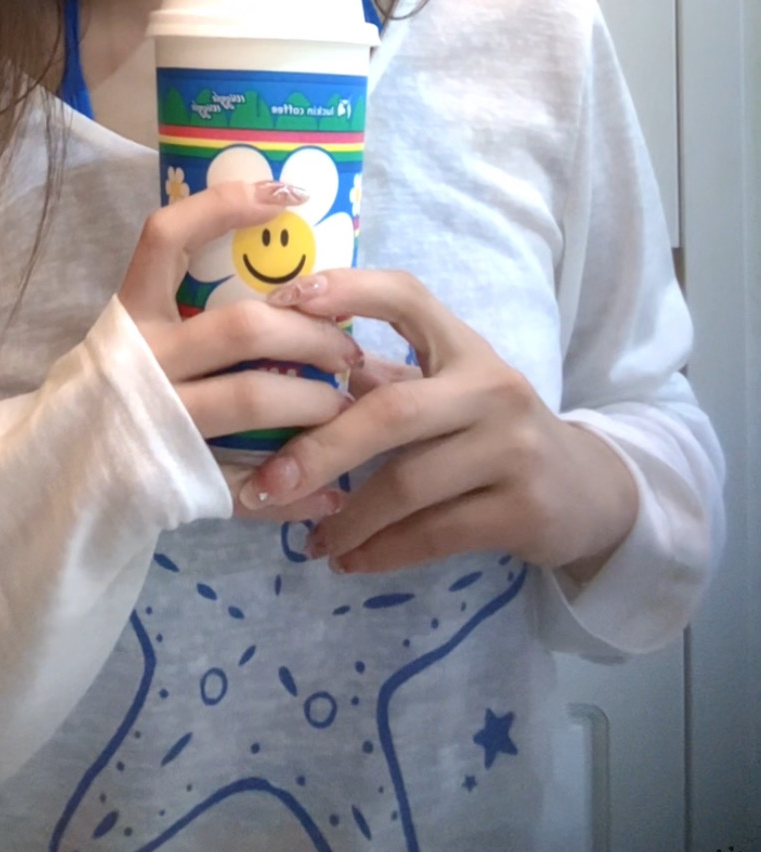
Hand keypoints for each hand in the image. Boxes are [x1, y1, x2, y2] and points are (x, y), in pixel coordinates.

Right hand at [118, 180, 358, 525]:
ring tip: (343, 404)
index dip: (225, 206)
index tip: (288, 195)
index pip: (169, 237)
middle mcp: (145, 360)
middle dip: (311, 332)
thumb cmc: (116, 389)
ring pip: (252, 398)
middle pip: (243, 326)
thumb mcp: (138, 334)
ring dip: (313, 401)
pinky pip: (247, 482)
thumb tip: (276, 258)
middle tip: (348, 346)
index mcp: (133, 315)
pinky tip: (331, 492)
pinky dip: (296, 490)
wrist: (58, 475)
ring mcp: (160, 419)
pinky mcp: (174, 476)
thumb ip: (190, 302)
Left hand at [236, 268, 638, 580]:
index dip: (345, 290)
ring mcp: (512, 448)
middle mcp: (492, 387)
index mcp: (463, 345)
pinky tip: (349, 561)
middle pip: (391, 411)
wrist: (585, 490)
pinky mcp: (523, 509)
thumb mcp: (446, 392)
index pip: (406, 296)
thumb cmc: (490, 431)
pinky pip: (434, 533)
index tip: (283, 302)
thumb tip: (288, 369)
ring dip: (347, 517)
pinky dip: (382, 550)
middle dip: (320, 450)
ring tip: (307, 540)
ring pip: (408, 483)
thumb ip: (382, 379)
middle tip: (265, 483)